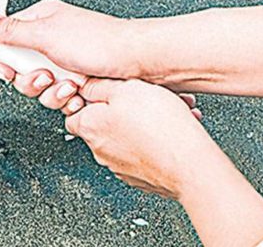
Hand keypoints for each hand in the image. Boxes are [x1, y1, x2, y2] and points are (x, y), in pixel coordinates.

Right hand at [0, 0, 146, 113]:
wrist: (138, 62)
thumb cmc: (101, 41)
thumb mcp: (47, 34)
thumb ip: (9, 30)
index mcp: (41, 22)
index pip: (4, 42)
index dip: (4, 60)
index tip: (10, 67)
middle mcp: (51, 42)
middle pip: (20, 70)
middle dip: (31, 80)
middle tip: (46, 75)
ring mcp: (65, 62)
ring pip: (39, 88)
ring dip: (52, 92)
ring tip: (69, 85)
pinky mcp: (77, 81)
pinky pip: (59, 97)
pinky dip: (67, 99)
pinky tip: (79, 94)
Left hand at [65, 79, 212, 198]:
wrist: (189, 165)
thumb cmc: (160, 126)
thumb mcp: (128, 88)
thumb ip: (101, 85)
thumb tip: (86, 85)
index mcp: (90, 127)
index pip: (73, 114)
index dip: (89, 100)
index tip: (106, 92)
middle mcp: (100, 150)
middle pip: (104, 124)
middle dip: (124, 109)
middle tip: (146, 98)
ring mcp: (120, 167)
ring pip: (127, 137)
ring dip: (144, 123)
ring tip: (169, 110)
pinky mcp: (141, 177)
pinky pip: (143, 152)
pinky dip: (154, 141)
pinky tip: (173, 129)